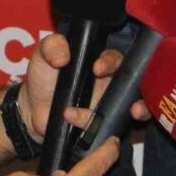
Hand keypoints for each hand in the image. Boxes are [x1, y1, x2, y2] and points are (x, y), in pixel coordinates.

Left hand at [22, 32, 147, 140]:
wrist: (34, 111)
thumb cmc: (43, 78)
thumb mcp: (43, 55)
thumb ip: (52, 47)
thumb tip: (62, 57)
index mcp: (100, 62)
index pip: (115, 58)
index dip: (110, 62)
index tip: (97, 69)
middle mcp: (110, 82)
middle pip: (135, 81)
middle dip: (137, 86)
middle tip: (128, 97)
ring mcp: (110, 104)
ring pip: (136, 104)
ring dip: (142, 108)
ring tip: (135, 112)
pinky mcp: (104, 124)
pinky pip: (116, 126)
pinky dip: (110, 128)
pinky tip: (88, 127)